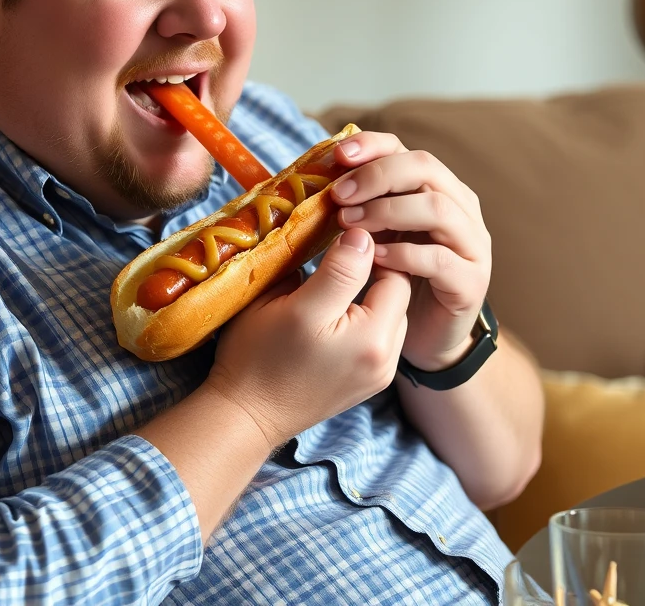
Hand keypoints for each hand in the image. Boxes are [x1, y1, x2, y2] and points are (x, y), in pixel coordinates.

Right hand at [204, 228, 410, 449]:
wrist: (246, 415)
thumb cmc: (256, 354)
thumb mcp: (289, 302)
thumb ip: (334, 268)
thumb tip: (362, 235)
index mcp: (370, 337)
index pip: (392, 269)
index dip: (370, 244)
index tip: (342, 228)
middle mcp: (386, 359)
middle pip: (398, 291)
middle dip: (374, 268)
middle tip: (340, 250)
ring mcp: (381, 374)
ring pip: (394, 312)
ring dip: (375, 293)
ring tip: (339, 280)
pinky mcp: (373, 383)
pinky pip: (385, 335)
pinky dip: (370, 316)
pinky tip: (339, 309)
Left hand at [328, 131, 490, 372]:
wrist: (424, 335)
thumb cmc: (392, 274)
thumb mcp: (372, 230)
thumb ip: (355, 203)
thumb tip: (312, 177)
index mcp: (433, 186)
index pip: (404, 148)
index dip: (371, 145)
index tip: (337, 155)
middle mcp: (459, 206)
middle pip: (425, 168)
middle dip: (377, 175)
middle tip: (339, 195)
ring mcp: (471, 243)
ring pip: (438, 209)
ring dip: (388, 211)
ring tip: (351, 224)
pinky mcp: (471, 281)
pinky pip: (440, 258)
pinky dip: (404, 254)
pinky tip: (374, 258)